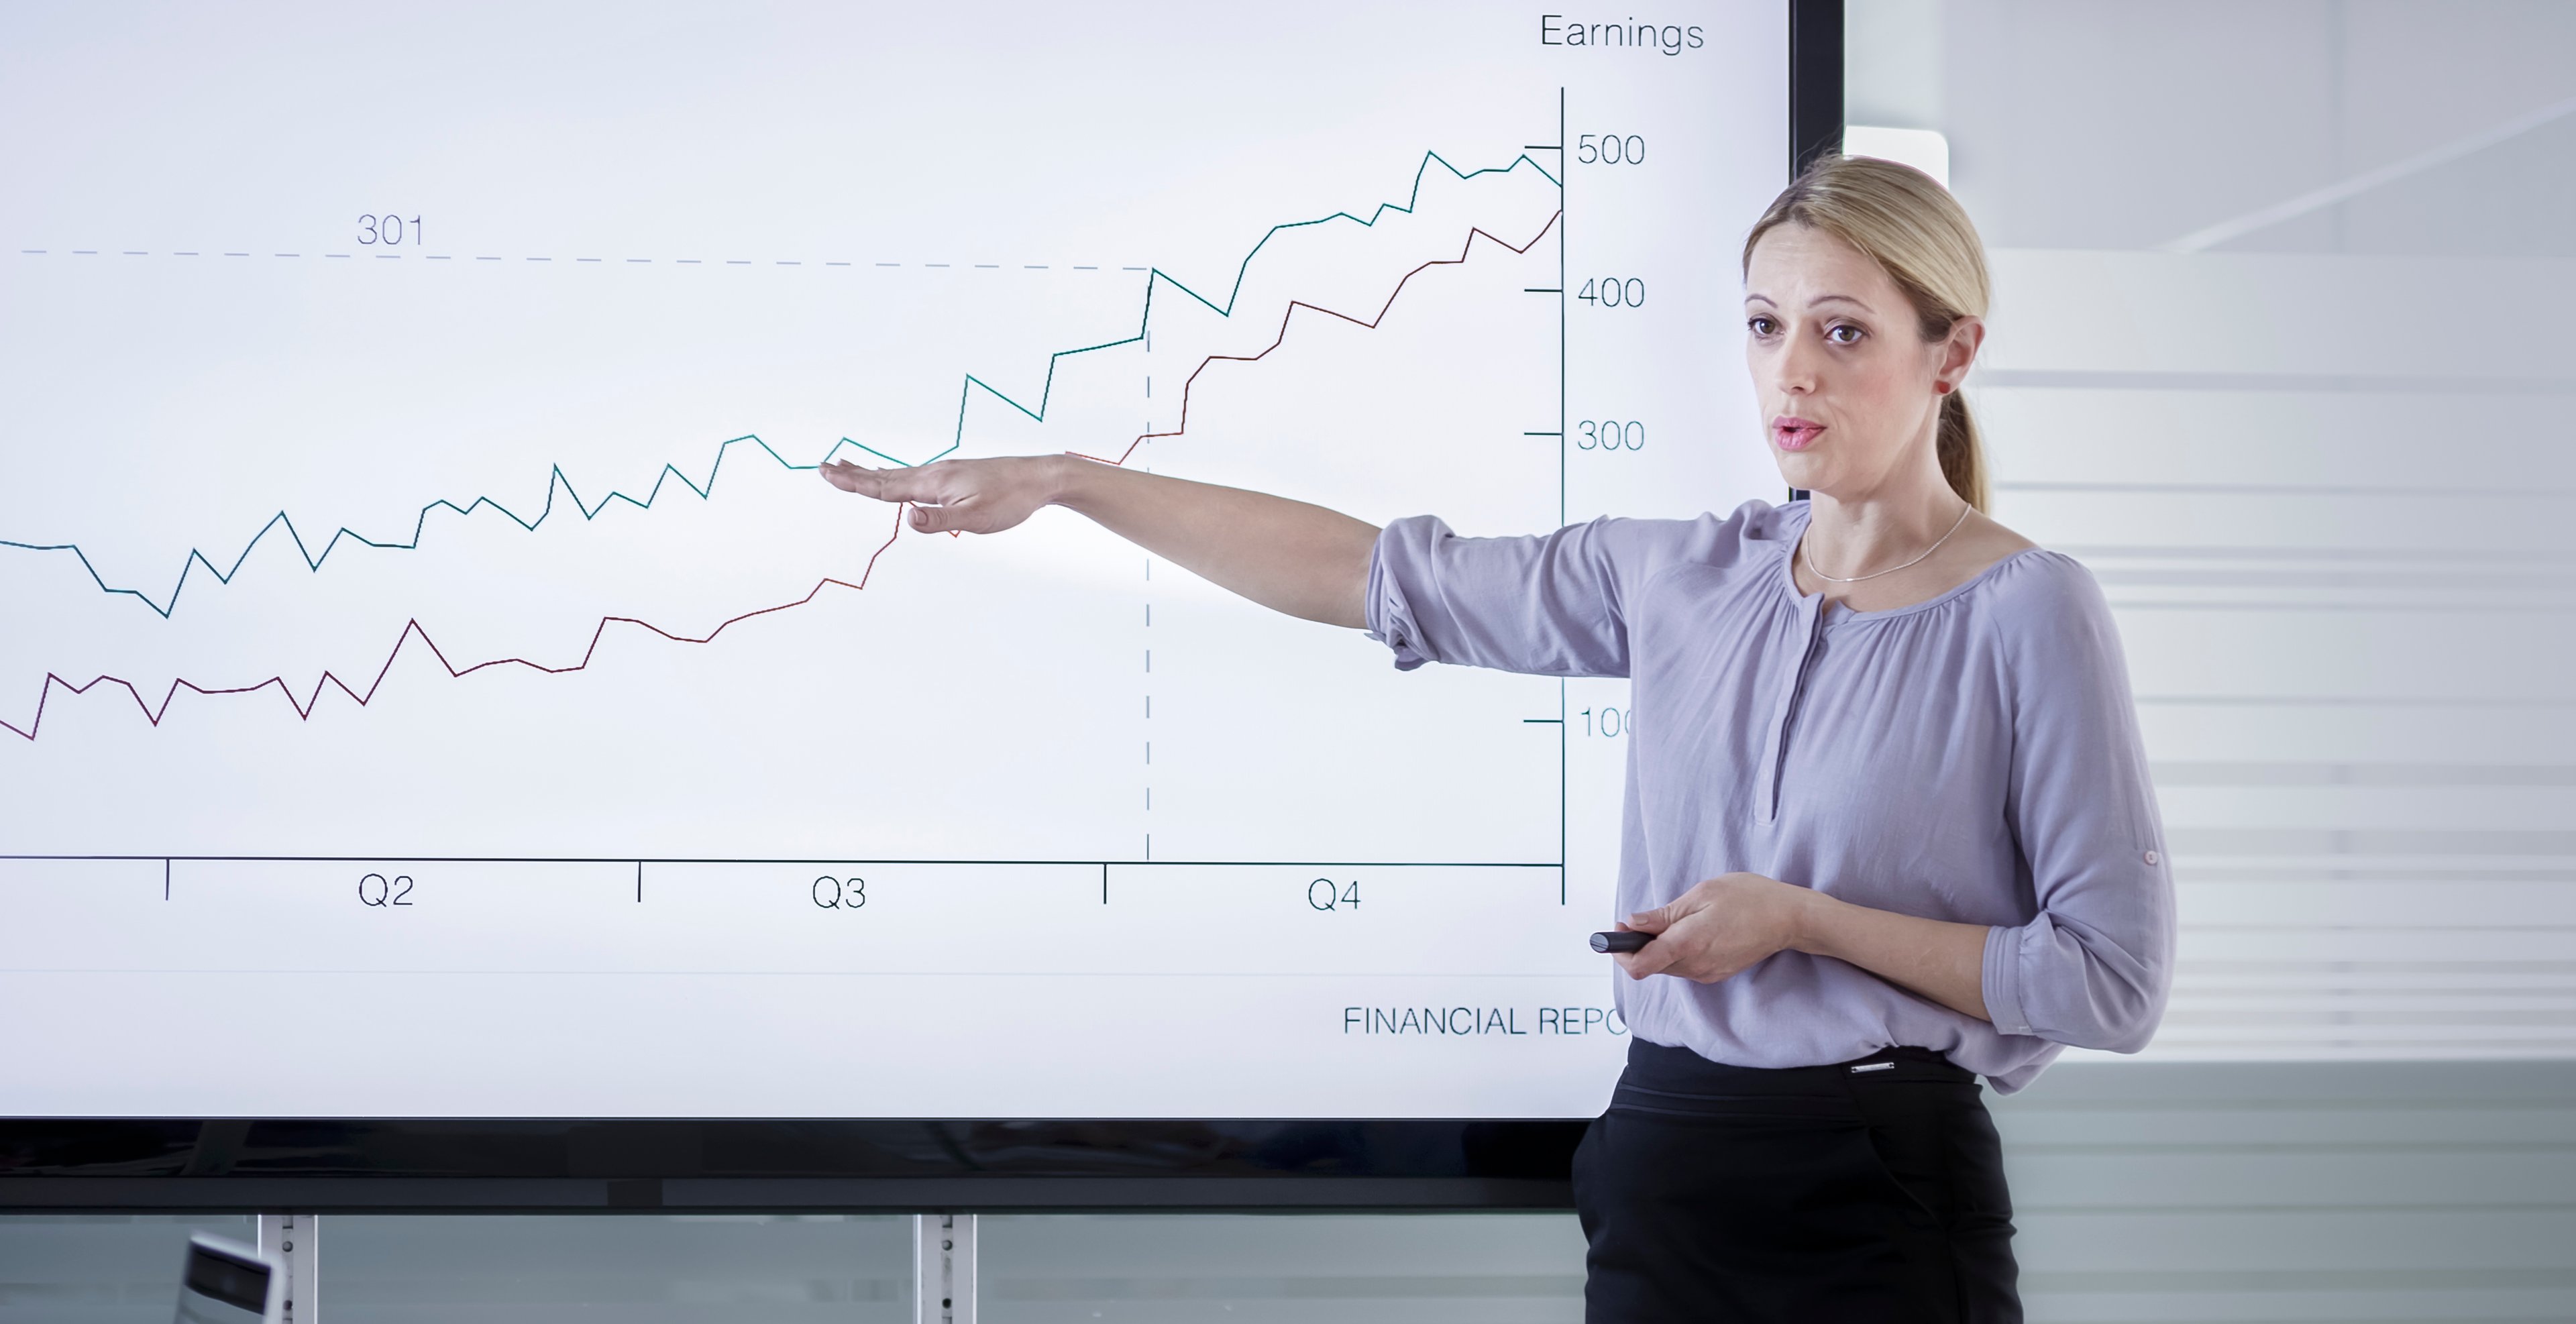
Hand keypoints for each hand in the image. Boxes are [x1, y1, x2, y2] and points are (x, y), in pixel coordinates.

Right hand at [818, 455, 1065, 533]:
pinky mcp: (956, 476)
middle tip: (825, 467)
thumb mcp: (976, 518)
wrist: (1039, 478)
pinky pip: (916, 476)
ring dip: (871, 472)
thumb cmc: (1011, 500)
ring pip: (899, 474)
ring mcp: (945, 473)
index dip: (854, 482)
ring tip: (850, 467)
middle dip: (854, 474)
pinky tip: (899, 478)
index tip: (827, 473)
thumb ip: (940, 520)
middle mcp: (934, 473)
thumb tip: (907, 519)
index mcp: (934, 482)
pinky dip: (896, 475)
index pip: (885, 486)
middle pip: (885, 476)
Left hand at [1613, 872, 1818, 983]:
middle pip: (1649, 966)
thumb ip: (1665, 914)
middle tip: (1641, 920)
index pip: (1639, 965)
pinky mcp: (1715, 974)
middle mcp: (1696, 965)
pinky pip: (1684, 967)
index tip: (1617, 931)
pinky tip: (1689, 932)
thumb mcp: (1703, 894)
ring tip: (1671, 921)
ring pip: (1666, 967)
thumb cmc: (1749, 898)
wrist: (1790, 918)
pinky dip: (1675, 952)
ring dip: (1657, 949)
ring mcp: (1707, 973)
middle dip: (1637, 946)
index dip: (1620, 950)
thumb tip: (1633, 923)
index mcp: (1688, 942)